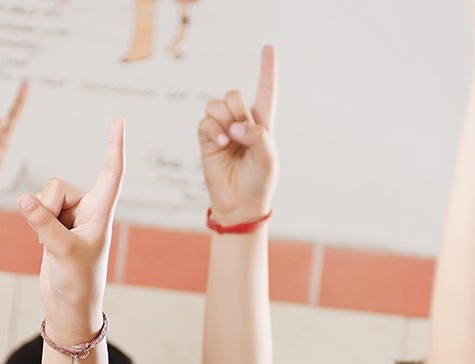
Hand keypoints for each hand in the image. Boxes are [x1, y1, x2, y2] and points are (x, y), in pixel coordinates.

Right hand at [18, 118, 124, 338]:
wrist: (69, 305)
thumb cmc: (78, 282)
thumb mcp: (62, 253)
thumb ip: (44, 224)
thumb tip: (24, 200)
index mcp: (102, 212)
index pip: (112, 173)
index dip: (114, 146)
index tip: (119, 119)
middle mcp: (88, 209)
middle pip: (57, 185)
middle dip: (47, 206)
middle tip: (56, 238)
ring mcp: (70, 216)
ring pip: (43, 195)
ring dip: (39, 217)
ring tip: (52, 244)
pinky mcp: (53, 224)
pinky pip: (35, 208)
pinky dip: (34, 224)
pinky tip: (45, 245)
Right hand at [198, 45, 277, 225]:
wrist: (240, 204)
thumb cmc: (259, 181)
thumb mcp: (268, 158)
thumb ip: (258, 135)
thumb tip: (235, 126)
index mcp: (262, 123)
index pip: (266, 91)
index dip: (267, 69)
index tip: (268, 47)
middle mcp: (241, 122)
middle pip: (235, 95)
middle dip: (239, 112)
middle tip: (242, 135)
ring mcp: (222, 130)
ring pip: (217, 104)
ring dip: (224, 118)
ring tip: (229, 139)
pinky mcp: (207, 139)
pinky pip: (205, 120)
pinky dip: (213, 129)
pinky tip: (220, 143)